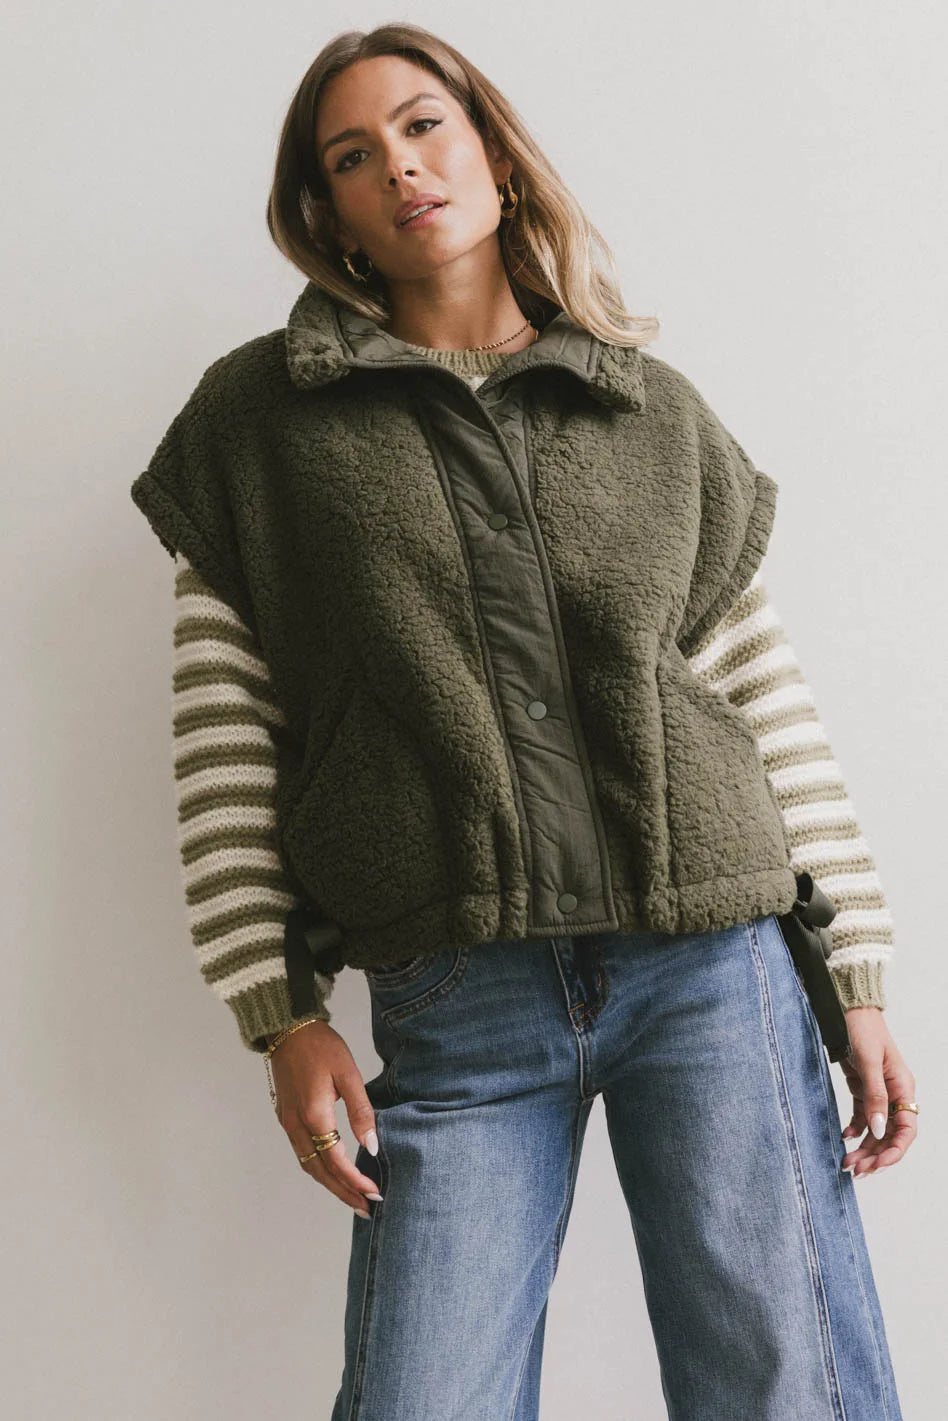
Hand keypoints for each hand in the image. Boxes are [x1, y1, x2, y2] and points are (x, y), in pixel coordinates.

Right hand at [268, 1020, 382, 1216]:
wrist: (287, 1028)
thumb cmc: (321, 1047)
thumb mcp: (348, 1074)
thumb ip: (361, 1111)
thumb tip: (372, 1147)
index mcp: (314, 1116)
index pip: (336, 1161)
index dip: (355, 1181)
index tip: (375, 1194)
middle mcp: (296, 1126)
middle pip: (319, 1172)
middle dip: (343, 1193)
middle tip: (366, 1209)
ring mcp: (287, 1124)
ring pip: (308, 1165)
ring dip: (330, 1185)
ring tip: (352, 1197)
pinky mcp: (285, 1118)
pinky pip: (302, 1153)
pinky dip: (318, 1169)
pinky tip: (332, 1172)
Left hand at [839, 1007, 916, 1177]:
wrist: (846, 1007)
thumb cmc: (861, 1027)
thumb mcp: (868, 1061)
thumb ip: (874, 1096)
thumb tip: (878, 1130)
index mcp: (903, 1086)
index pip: (906, 1130)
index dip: (894, 1151)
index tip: (876, 1165)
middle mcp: (894, 1092)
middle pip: (890, 1134)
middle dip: (875, 1155)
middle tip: (854, 1170)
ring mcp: (878, 1091)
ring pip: (875, 1128)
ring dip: (864, 1147)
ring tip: (847, 1163)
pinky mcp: (862, 1087)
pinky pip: (862, 1115)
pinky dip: (855, 1129)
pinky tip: (844, 1137)